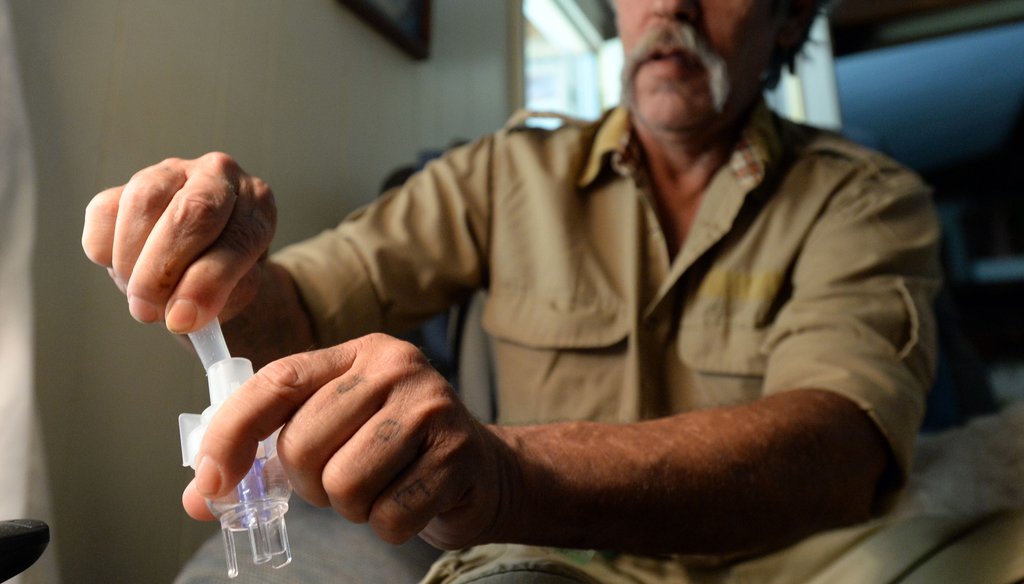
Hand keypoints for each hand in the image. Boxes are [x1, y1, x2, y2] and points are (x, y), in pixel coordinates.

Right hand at [82, 152, 276, 332]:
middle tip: (148, 311)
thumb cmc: (227, 279)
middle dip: (162, 269)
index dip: (207, 282)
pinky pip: (104, 212)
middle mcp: (217, 175)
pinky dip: (107, 251)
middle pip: (190, 210)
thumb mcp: (237, 293)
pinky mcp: (126, 184)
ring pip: (142, 203)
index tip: (183, 318)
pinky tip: (127, 271)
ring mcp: (169, 173)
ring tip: (141, 299)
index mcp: (257, 202)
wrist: (203, 269)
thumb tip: (182, 314)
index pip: (239, 236)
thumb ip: (217, 299)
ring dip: (133, 261)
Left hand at [182, 333, 517, 548]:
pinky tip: (411, 500)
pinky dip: (389, 525)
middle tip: (339, 481)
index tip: (210, 483)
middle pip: (302, 444)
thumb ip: (266, 454)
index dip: (231, 435)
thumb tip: (200, 495)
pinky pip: (388, 516)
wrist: (482, 470)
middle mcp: (397, 367)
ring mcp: (432, 407)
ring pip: (343, 485)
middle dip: (309, 484)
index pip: (276, 382)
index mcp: (359, 352)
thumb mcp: (333, 432)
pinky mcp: (458, 454)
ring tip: (379, 488)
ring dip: (352, 507)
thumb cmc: (394, 451)